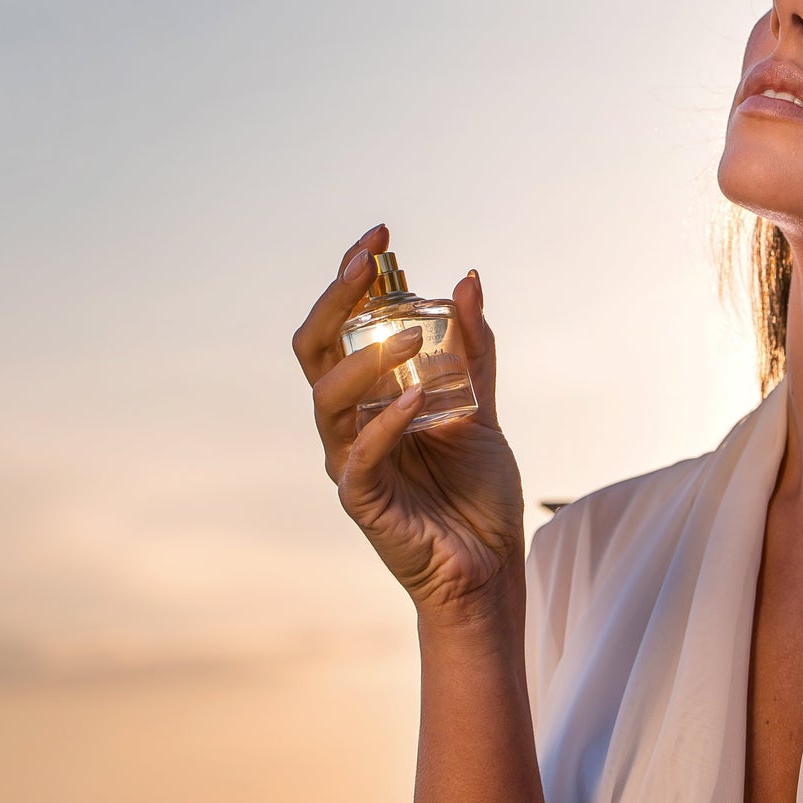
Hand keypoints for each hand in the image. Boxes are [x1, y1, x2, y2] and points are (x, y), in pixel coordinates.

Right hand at [291, 223, 526, 626]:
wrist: (488, 568)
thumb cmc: (476, 493)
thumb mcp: (481, 408)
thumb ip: (473, 350)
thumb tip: (467, 278)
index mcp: (367, 398)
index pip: (340, 327)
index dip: (350, 279)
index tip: (379, 234)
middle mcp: (346, 424)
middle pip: (314, 351)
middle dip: (336, 298)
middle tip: (369, 259)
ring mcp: (349, 462)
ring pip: (328, 398)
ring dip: (368, 358)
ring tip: (416, 334)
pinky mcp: (362, 501)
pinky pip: (359, 457)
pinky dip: (386, 422)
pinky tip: (418, 399)